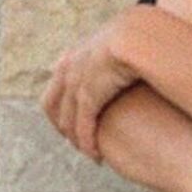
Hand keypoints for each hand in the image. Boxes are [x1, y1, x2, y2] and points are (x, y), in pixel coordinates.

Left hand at [42, 7, 145, 160]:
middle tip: (76, 141)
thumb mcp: (123, 42)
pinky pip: (84, 127)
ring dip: (77, 140)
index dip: (62, 106)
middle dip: (63, 126)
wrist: (137, 34)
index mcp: (74, 54)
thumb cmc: (139, 36)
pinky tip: (96, 156)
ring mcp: (75, 84)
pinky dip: (88, 144)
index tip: (74, 119)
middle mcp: (68, 69)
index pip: (57, 84)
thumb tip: (127, 58)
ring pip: (68, 121)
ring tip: (89, 152)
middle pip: (53, 105)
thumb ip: (118, 52)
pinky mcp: (88, 98)